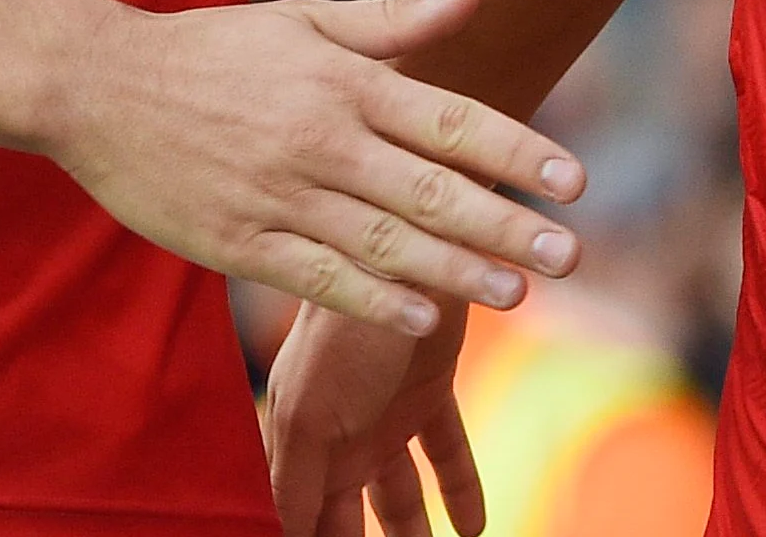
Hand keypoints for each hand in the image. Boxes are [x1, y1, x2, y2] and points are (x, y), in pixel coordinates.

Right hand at [46, 0, 581, 336]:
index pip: (449, 119)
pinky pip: (316, 278)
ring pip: (382, 240)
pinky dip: (371, 300)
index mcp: (343, 83)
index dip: (516, 150)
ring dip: (452, 271)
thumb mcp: (303, 21)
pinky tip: (422, 319)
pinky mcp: (239, 244)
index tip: (575, 180)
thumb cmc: (213, 49)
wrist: (98, 86)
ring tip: (517, 294)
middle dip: (504, 224)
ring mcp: (278, 196)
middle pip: (429, 189)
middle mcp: (320, 140)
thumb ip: (393, 23)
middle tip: (569, 253)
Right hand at [266, 302, 477, 536]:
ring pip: (399, 495)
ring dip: (411, 533)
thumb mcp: (308, 417)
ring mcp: (386, 416)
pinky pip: (447, 455)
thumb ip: (293, 484)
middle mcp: (339, 435)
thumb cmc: (343, 333)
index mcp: (299, 441)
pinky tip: (472, 529)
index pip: (297, 517)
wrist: (409, 257)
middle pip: (345, 515)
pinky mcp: (430, 394)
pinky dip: (461, 491)